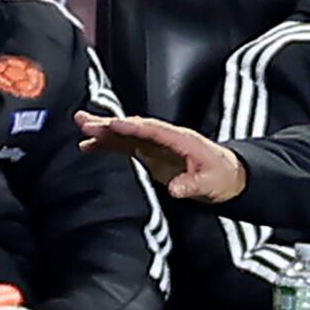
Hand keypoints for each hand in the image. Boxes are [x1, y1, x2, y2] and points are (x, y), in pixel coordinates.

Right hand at [77, 110, 245, 203]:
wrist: (228, 177)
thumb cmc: (221, 176)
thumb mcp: (210, 183)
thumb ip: (192, 185)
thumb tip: (176, 189)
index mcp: (181, 139)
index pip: (153, 130)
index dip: (132, 127)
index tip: (114, 125)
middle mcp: (165, 138)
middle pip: (134, 127)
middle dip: (110, 123)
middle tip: (86, 120)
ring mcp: (156, 145)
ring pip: (126, 134)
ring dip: (103, 130)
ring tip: (81, 126)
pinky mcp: (150, 153)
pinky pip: (125, 146)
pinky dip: (107, 144)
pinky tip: (90, 145)